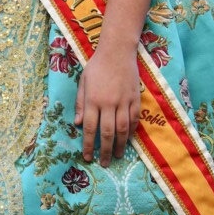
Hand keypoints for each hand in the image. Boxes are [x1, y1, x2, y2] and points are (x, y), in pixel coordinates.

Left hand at [74, 48, 140, 166]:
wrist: (117, 51)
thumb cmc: (97, 66)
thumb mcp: (83, 82)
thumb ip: (81, 103)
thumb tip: (78, 124)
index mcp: (93, 100)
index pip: (90, 128)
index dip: (88, 145)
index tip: (87, 157)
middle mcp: (108, 103)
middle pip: (107, 133)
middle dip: (105, 151)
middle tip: (104, 163)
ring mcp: (123, 101)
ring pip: (123, 129)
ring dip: (121, 145)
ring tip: (118, 155)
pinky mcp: (135, 98)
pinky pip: (134, 119)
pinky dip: (131, 131)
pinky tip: (128, 139)